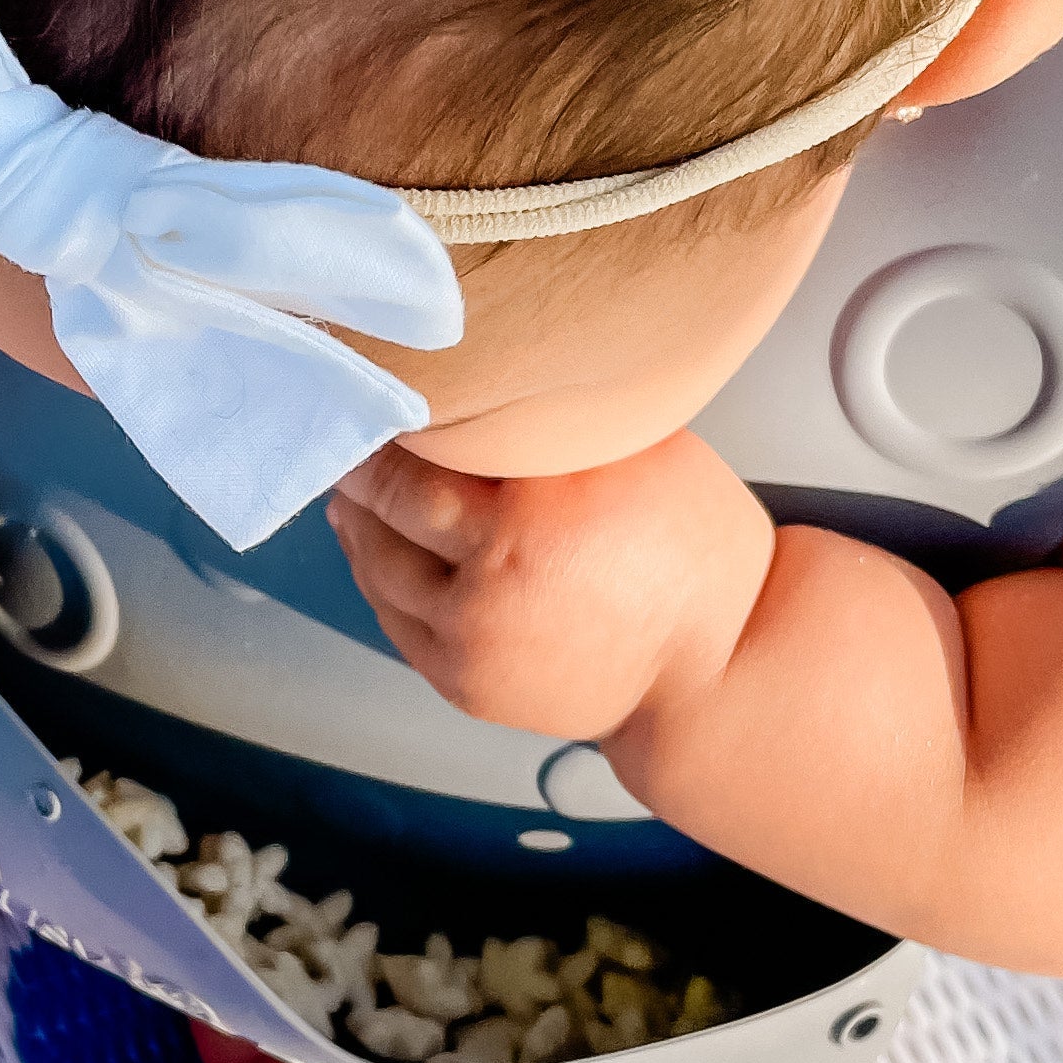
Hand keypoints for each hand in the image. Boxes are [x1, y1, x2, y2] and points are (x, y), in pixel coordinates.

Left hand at [326, 436, 775, 750]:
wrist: (715, 663)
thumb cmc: (687, 547)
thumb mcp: (631, 451)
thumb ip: (544, 422)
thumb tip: (468, 376)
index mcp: (532, 515)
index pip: (409, 464)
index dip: (379, 431)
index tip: (367, 398)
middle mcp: (491, 584)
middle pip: (381, 517)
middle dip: (358, 477)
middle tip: (347, 438)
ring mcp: (474, 646)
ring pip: (377, 574)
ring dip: (359, 529)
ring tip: (355, 493)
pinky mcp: (467, 687)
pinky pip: (396, 622)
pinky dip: (378, 581)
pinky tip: (380, 548)